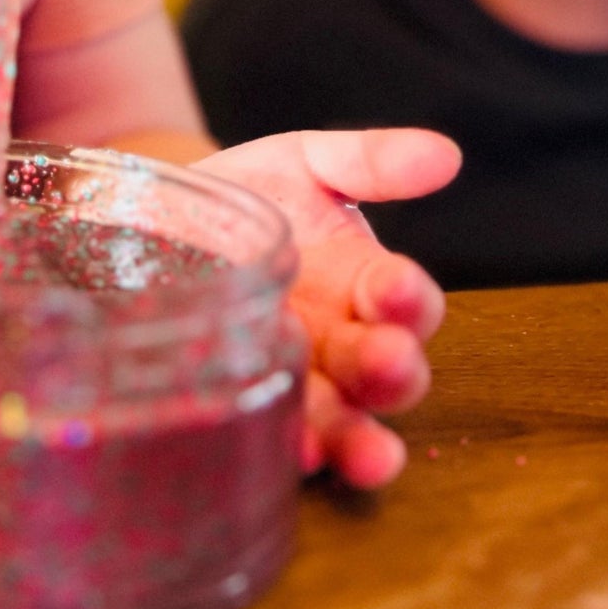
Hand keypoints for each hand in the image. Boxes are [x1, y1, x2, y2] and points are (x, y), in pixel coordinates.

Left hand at [195, 127, 460, 490]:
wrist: (162, 220)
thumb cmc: (252, 194)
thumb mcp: (307, 163)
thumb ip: (371, 162)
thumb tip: (445, 155)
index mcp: (366, 284)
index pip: (406, 299)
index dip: (407, 296)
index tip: (395, 286)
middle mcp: (341, 342)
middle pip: (386, 371)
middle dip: (392, 370)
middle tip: (390, 363)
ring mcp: (297, 379)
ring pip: (344, 419)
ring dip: (359, 438)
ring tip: (368, 454)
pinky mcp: (248, 403)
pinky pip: (281, 437)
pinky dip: (295, 450)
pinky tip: (295, 453)